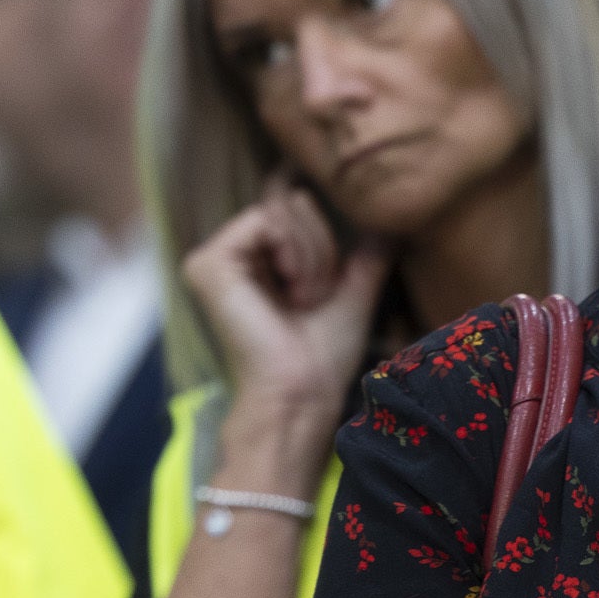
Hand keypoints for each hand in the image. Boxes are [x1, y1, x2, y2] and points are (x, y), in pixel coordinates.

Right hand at [184, 172, 388, 431]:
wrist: (302, 394)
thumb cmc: (322, 358)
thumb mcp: (352, 294)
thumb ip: (366, 256)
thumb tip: (389, 222)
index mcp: (253, 262)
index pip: (293, 209)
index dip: (322, 237)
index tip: (325, 291)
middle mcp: (228, 255)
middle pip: (288, 203)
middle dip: (319, 247)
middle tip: (315, 297)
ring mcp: (213, 258)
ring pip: (281, 210)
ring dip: (312, 255)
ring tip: (305, 298)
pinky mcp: (209, 264)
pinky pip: (265, 222)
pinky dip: (294, 253)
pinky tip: (291, 291)